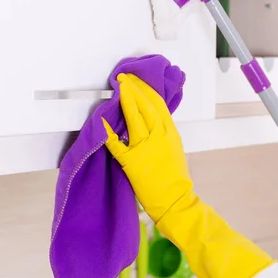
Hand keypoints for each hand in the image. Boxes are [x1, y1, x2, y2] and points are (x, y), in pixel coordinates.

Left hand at [102, 73, 272, 277]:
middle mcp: (159, 135)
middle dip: (134, 88)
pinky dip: (107, 130)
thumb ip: (164, 132)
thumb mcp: (175, 148)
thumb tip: (152, 120)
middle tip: (124, 77)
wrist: (176, 200)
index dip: (146, 89)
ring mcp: (146, 147)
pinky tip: (100, 119)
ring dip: (125, 98)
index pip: (158, 103)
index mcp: (170, 132)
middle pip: (146, 104)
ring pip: (134, 116)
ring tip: (118, 86)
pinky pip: (117, 142)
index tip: (137, 79)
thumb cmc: (175, 178)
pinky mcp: (132, 161)